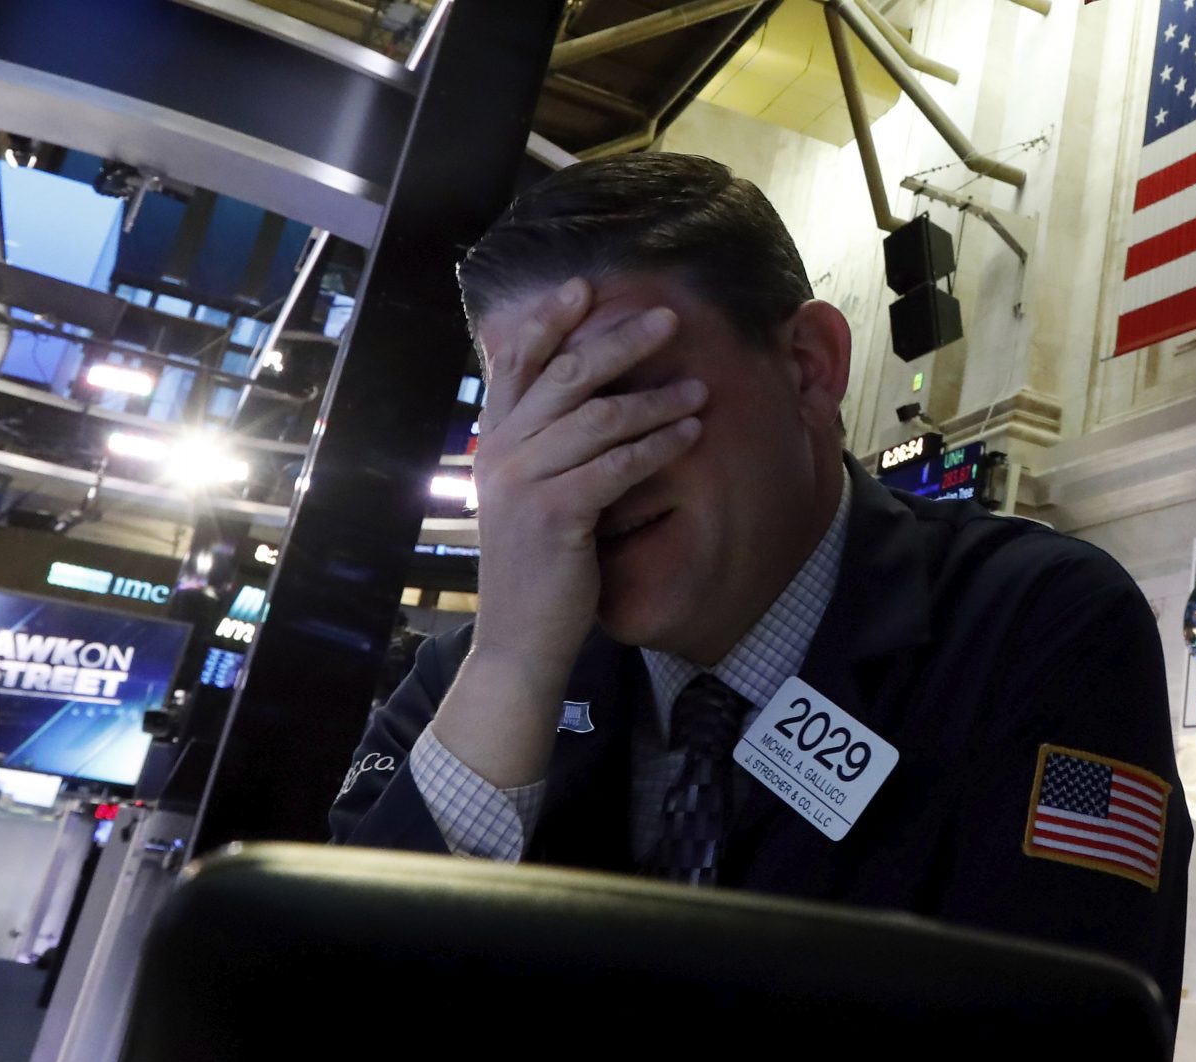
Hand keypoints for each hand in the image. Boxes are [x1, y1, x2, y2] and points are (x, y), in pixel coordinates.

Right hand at [469, 278, 705, 677]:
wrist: (520, 639)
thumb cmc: (538, 566)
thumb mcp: (527, 495)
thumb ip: (541, 446)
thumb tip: (577, 398)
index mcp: (495, 443)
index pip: (516, 363)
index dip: (550, 321)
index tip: (584, 286)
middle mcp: (502, 453)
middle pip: (566, 376)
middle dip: (620, 341)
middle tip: (669, 318)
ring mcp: (524, 483)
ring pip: (599, 418)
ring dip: (656, 397)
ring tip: (701, 386)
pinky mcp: (556, 515)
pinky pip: (617, 465)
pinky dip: (659, 445)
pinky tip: (692, 433)